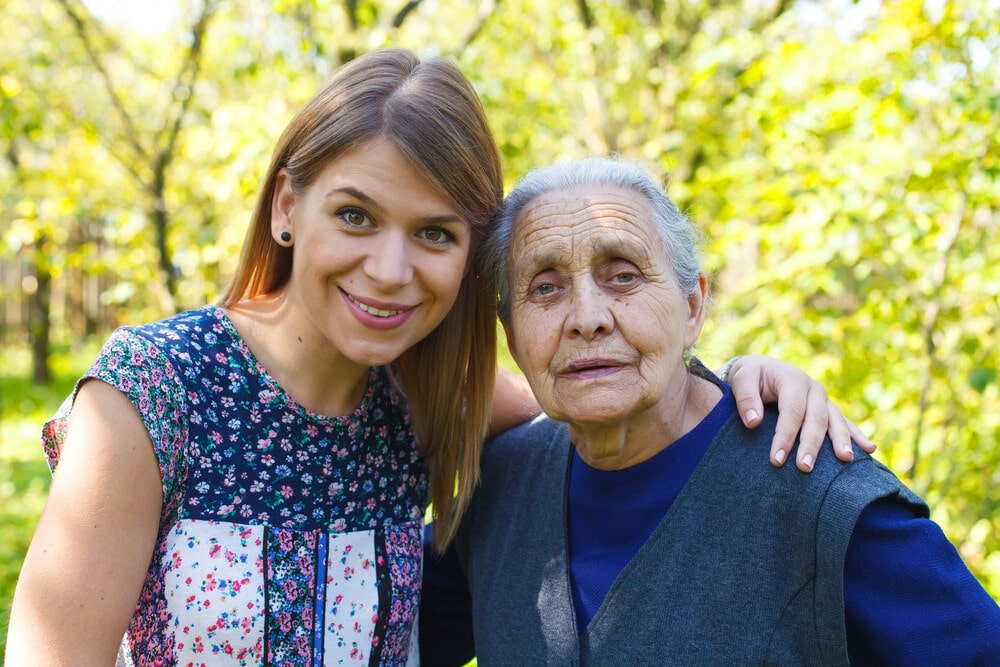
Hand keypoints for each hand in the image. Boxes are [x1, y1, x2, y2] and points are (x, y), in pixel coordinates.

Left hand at [724, 354, 875, 471]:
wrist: (762, 369)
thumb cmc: (750, 376)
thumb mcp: (742, 379)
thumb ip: (745, 399)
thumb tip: (754, 422)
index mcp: (793, 380)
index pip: (792, 411)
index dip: (785, 436)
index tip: (776, 459)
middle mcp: (813, 389)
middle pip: (816, 419)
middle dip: (811, 445)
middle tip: (804, 468)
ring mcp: (823, 399)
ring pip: (835, 421)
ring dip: (841, 441)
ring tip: (845, 460)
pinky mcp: (827, 409)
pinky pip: (844, 422)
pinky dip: (856, 436)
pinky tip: (869, 449)